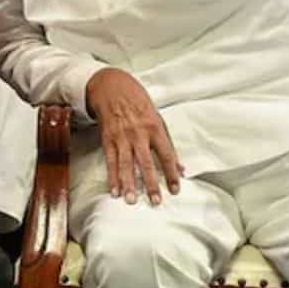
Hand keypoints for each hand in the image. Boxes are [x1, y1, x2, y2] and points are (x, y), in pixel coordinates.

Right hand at [85, 67, 183, 205]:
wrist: (112, 86)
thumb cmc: (137, 102)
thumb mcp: (157, 118)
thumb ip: (168, 143)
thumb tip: (180, 167)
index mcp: (154, 128)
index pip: (166, 155)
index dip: (172, 173)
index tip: (175, 189)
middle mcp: (138, 134)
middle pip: (146, 163)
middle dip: (150, 183)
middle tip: (155, 201)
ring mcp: (121, 137)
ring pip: (126, 164)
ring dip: (129, 183)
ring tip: (131, 200)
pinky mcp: (108, 138)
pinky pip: (110, 160)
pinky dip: (112, 176)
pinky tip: (114, 189)